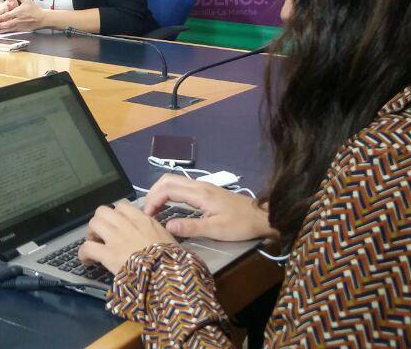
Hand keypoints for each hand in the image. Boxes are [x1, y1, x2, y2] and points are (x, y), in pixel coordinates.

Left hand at [0, 0, 43, 32]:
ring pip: (9, 28)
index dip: (0, 18)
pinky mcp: (23, 29)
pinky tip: (4, 32)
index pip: (7, 15)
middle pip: (7, 23)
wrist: (42, 18)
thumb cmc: (35, 9)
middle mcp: (18, 19)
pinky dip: (8, 32)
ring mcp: (20, 25)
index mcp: (18, 12)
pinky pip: (13, 31)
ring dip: (2, 29)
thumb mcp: (27, 0)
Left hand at [78, 201, 175, 275]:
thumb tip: (152, 235)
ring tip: (94, 243)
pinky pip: (87, 247)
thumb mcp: (168, 238)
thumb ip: (155, 232)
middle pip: (103, 211)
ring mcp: (116, 238)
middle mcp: (127, 225)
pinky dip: (84, 253)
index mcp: (143, 220)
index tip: (116, 224)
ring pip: (93, 223)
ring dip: (90, 233)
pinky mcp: (108, 254)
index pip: (122, 206)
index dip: (115, 214)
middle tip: (101, 234)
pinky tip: (87, 260)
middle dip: (99, 221)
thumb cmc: (171, 260)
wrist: (166, 275)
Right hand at [143, 174, 276, 241]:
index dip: (153, 200)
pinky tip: (169, 207)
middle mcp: (199, 185)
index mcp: (200, 193)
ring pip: (174, 181)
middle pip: (168, 180)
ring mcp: (203, 187)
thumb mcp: (216, 230)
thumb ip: (191, 228)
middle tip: (148, 213)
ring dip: (160, 192)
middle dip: (153, 193)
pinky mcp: (206, 191)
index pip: (168, 189)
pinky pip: (181, 187)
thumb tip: (167, 225)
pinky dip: (169, 194)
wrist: (262, 217)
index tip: (148, 216)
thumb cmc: (240, 224)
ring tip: (155, 211)